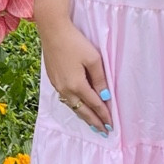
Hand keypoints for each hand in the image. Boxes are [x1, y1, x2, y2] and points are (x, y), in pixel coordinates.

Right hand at [37, 7, 111, 133]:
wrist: (52, 31)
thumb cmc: (75, 42)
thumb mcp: (93, 59)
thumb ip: (100, 79)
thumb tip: (104, 97)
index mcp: (77, 85)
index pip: (94, 104)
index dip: (104, 115)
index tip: (111, 126)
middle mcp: (66, 89)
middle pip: (82, 110)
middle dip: (94, 122)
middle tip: (103, 132)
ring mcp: (57, 85)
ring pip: (73, 106)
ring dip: (83, 116)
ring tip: (92, 124)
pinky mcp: (53, 80)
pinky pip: (66, 99)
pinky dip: (75, 106)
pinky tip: (78, 107)